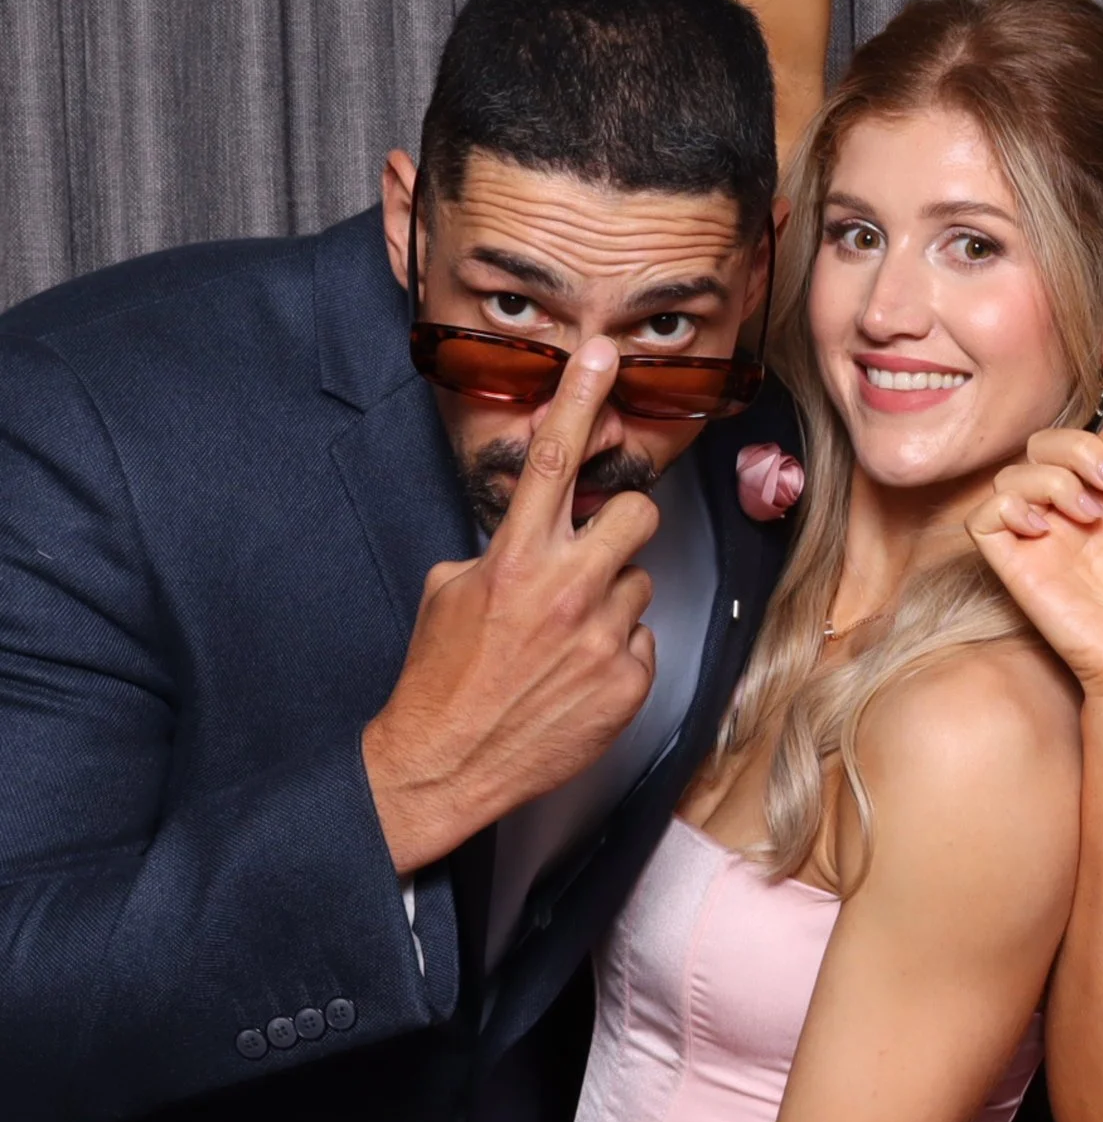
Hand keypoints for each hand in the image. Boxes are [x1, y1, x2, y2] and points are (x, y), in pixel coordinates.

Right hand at [362, 343, 660, 875]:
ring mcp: (603, 637)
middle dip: (625, 523)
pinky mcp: (628, 681)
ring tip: (565, 640)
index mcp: (514, 560)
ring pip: (639, 584)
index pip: (555, 461)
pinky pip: (642, 641)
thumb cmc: (440, 680)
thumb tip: (533, 538)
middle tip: (598, 549)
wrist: (444, 765)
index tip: (604, 356)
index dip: (581, 400)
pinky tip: (575, 677)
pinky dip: (615, 655)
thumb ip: (500, 554)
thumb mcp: (450, 595)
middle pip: (639, 513)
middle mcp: (566, 590)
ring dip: (611, 602)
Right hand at [969, 412, 1102, 703]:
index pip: (1094, 439)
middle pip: (1043, 446)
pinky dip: (1008, 507)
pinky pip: (983, 517)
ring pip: (1012, 474)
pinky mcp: (1015, 564)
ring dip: (1050, 479)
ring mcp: (1040, 536)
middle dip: (1075, 446)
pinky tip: (1044, 527)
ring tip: (1089, 514)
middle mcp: (1071, 510)